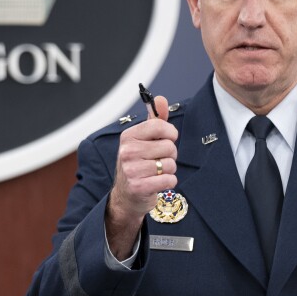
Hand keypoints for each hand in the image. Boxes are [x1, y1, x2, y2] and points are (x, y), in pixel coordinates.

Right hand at [105, 96, 177, 259]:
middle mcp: (127, 151)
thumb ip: (155, 120)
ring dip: (169, 170)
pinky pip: (169, 179)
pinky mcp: (138, 187)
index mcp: (128, 136)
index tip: (167, 139)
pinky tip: (159, 182)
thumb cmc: (137, 165)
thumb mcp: (143, 141)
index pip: (159, 126)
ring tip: (157, 172)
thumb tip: (160, 99)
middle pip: (169, 146)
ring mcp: (131, 170)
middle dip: (170, 155)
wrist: (126, 196)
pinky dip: (169, 182)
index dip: (170, 133)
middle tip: (159, 160)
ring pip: (170, 164)